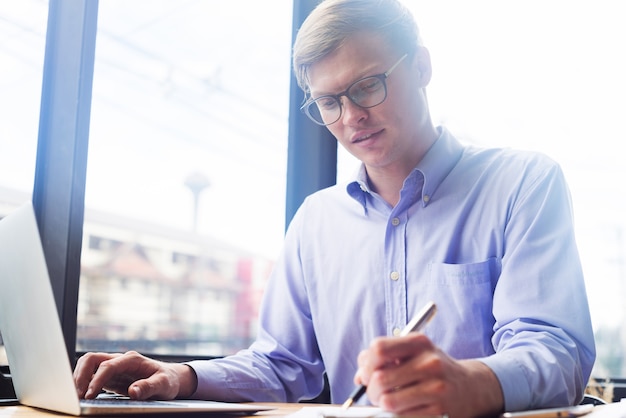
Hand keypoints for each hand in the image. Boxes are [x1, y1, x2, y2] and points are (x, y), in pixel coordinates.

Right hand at [73, 351, 197, 399]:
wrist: (170, 379)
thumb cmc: (168, 380)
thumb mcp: (163, 385)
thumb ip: (149, 387)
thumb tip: (133, 391)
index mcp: (132, 359)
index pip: (107, 365)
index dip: (96, 379)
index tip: (90, 395)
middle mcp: (121, 360)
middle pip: (92, 359)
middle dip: (81, 374)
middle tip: (77, 395)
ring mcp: (114, 367)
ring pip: (89, 365)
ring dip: (79, 378)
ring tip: (76, 396)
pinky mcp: (111, 376)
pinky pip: (92, 375)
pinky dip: (83, 383)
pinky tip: (82, 395)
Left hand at [354, 333, 502, 417]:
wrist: (470, 387)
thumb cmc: (433, 368)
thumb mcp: (413, 352)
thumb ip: (384, 357)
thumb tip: (359, 376)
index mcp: (419, 343)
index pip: (379, 348)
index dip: (366, 363)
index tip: (366, 373)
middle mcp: (429, 362)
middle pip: (380, 378)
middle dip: (371, 389)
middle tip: (375, 392)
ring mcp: (436, 387)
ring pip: (388, 401)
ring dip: (382, 404)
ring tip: (389, 400)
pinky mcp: (439, 410)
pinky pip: (402, 416)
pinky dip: (397, 414)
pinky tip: (406, 407)